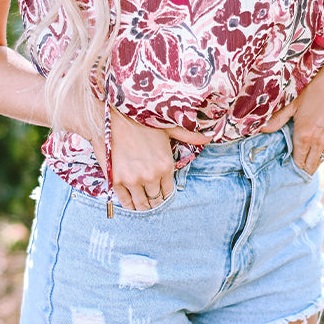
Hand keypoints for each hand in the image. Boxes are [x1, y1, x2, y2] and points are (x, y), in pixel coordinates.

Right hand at [66, 95, 210, 211]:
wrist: (114, 116)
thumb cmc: (141, 120)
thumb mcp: (168, 126)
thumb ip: (188, 136)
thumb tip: (209, 137)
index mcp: (165, 165)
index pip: (168, 192)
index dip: (165, 195)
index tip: (162, 196)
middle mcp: (151, 176)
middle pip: (155, 200)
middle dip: (155, 203)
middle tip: (152, 204)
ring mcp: (133, 179)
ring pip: (141, 204)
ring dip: (143, 207)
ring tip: (143, 208)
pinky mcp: (116, 180)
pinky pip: (124, 201)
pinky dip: (128, 205)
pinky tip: (130, 205)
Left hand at [260, 39, 323, 174]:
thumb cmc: (315, 84)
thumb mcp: (293, 101)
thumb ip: (278, 119)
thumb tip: (261, 129)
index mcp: (305, 137)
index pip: (299, 163)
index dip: (294, 164)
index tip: (289, 161)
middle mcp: (321, 141)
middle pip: (312, 165)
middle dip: (305, 163)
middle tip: (298, 158)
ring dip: (317, 154)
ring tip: (309, 147)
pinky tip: (322, 133)